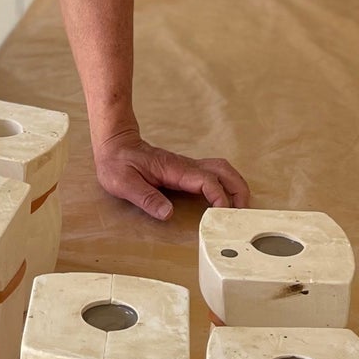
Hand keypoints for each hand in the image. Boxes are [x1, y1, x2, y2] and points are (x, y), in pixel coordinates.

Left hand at [93, 132, 249, 220]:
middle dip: (238, 189)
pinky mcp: (185, 171)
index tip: (223, 214)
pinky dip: (226, 185)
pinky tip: (226, 199)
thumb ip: (146, 198)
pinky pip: (213, 174)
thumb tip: (168, 213)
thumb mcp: (123, 183)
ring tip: (240, 207)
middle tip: (244, 211)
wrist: (114, 144)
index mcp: (173, 169)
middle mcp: (185, 165)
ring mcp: (186, 167)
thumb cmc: (117, 163)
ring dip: (235, 186)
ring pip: (221, 170)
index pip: (205, 180)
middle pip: (222, 170)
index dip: (218, 196)